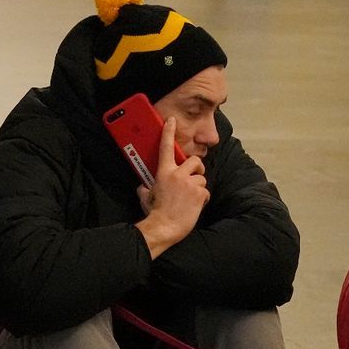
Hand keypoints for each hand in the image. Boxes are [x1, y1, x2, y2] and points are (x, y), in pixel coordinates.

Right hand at [136, 117, 207, 256]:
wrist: (164, 227)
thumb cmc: (154, 213)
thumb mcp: (146, 197)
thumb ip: (146, 188)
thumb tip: (143, 187)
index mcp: (164, 172)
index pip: (166, 147)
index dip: (169, 132)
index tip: (172, 121)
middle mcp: (177, 174)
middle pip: (195, 161)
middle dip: (197, 168)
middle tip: (194, 176)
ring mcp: (189, 183)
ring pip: (202, 179)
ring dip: (198, 188)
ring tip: (190, 199)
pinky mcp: (199, 193)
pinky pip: (205, 192)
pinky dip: (202, 199)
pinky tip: (194, 206)